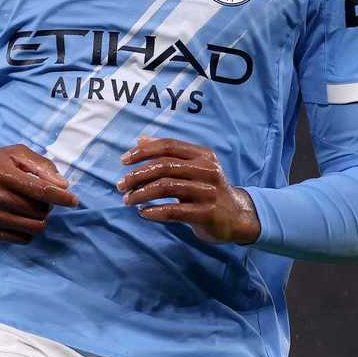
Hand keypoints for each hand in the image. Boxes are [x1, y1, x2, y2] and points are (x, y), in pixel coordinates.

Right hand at [0, 145, 78, 244]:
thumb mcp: (15, 153)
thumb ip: (42, 165)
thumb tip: (63, 185)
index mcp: (1, 173)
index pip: (39, 189)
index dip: (60, 197)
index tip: (74, 200)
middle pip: (37, 210)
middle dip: (47, 206)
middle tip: (42, 199)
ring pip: (31, 227)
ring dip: (40, 219)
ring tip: (34, 209)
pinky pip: (20, 239)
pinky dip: (28, 231)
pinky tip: (23, 219)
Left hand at [117, 136, 259, 244]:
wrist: (237, 217)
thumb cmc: (207, 190)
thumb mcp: (192, 168)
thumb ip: (168, 154)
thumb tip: (140, 139)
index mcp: (203, 155)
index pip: (168, 146)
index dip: (143, 151)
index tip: (123, 160)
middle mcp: (207, 170)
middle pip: (165, 166)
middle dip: (137, 175)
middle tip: (120, 185)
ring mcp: (208, 191)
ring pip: (166, 187)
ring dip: (141, 193)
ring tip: (127, 200)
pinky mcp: (207, 213)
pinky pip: (174, 210)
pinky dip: (154, 211)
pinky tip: (142, 212)